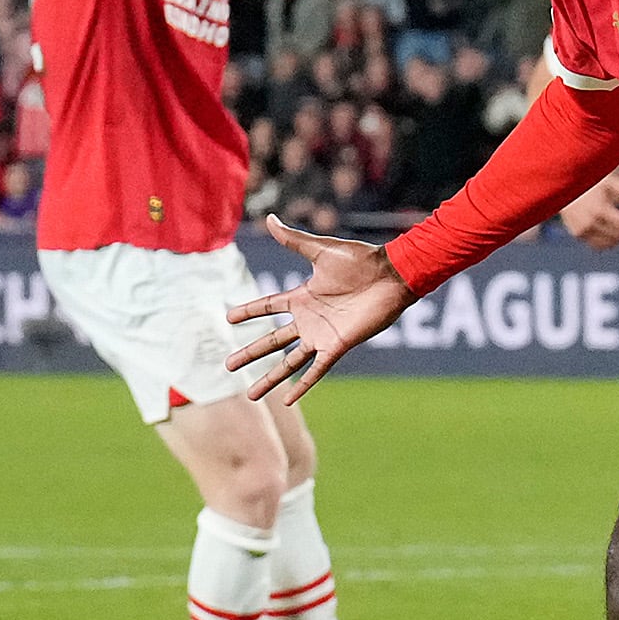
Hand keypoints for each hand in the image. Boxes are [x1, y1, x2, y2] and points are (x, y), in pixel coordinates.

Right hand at [225, 214, 412, 403]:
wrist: (391, 276)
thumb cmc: (361, 260)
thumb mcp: (321, 250)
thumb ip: (293, 240)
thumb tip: (269, 218)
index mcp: (302, 297)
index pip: (267, 306)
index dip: (248, 312)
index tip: (228, 318)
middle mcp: (308, 319)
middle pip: (271, 341)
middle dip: (249, 353)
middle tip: (227, 365)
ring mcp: (321, 335)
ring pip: (289, 362)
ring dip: (269, 378)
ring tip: (251, 395)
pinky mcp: (338, 346)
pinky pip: (317, 370)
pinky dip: (303, 385)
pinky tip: (289, 401)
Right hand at [560, 169, 618, 249]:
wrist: (561, 187)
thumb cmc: (586, 181)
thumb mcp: (606, 181)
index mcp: (600, 210)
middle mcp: (591, 223)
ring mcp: (582, 231)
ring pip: (609, 243)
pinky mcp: (577, 234)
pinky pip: (597, 245)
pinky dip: (607, 242)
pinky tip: (612, 232)